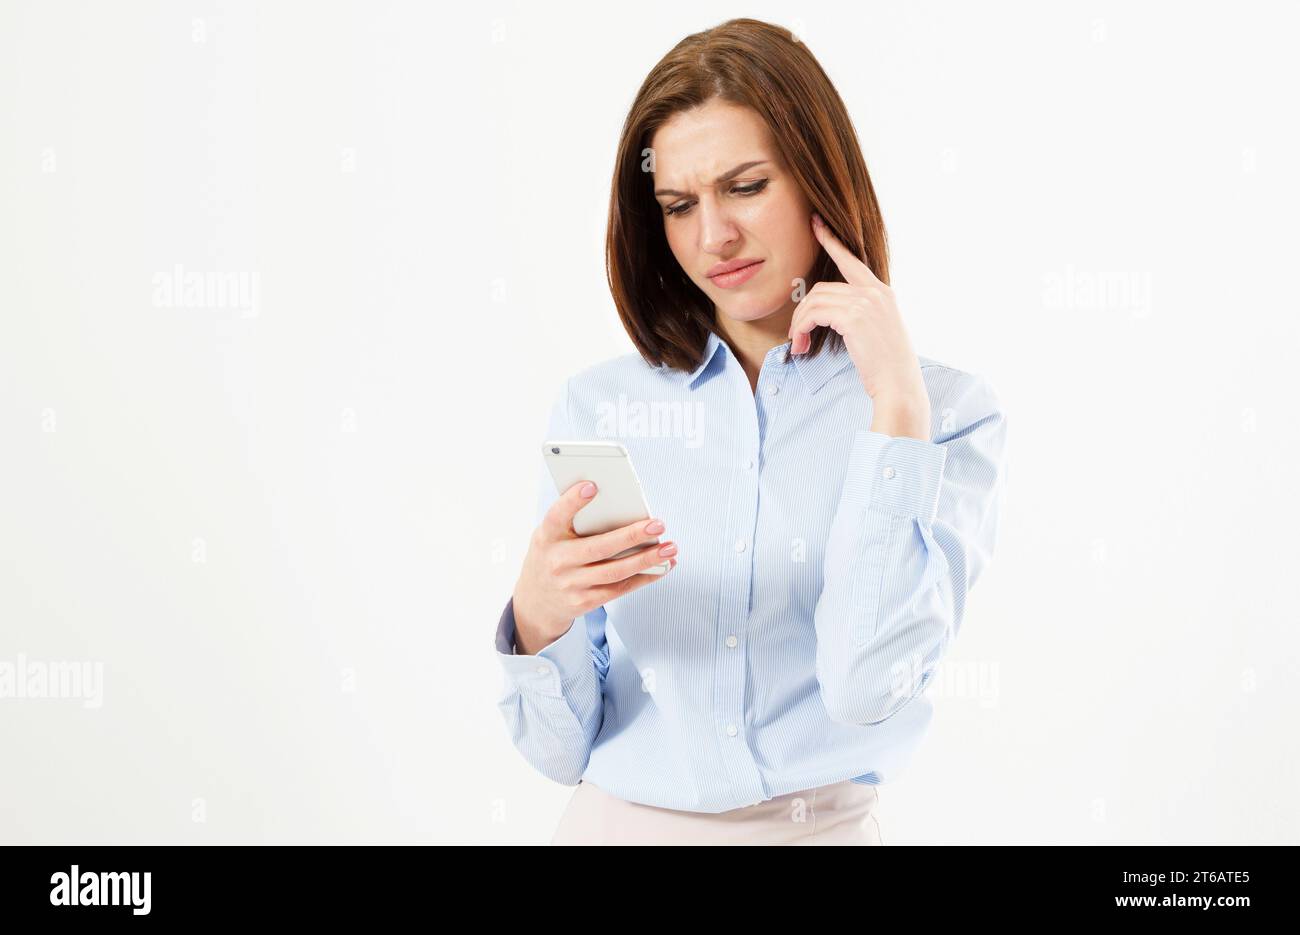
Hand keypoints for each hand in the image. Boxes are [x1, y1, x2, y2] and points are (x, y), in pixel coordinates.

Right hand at [512, 480, 676, 650]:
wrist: (536, 602)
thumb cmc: (552, 556)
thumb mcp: (551, 535)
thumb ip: (575, 521)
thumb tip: (620, 506)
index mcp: (547, 537)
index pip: (557, 516)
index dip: (572, 501)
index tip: (592, 486)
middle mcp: (558, 561)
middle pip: (599, 547)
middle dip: (632, 536)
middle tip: (658, 524)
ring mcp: (571, 584)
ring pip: (615, 571)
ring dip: (647, 559)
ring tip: (669, 547)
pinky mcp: (585, 601)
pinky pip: (620, 589)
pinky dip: (644, 577)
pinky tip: (661, 567)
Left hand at [789, 212, 930, 438]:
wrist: (899, 384)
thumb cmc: (886, 366)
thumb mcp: (877, 331)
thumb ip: (859, 314)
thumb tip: (830, 314)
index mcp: (882, 292)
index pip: (851, 260)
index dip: (831, 241)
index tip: (816, 224)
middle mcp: (875, 292)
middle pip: (822, 288)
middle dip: (802, 311)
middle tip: (796, 335)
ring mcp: (865, 302)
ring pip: (814, 301)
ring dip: (799, 323)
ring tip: (798, 343)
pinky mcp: (854, 316)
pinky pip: (814, 314)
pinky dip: (801, 328)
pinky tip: (801, 344)